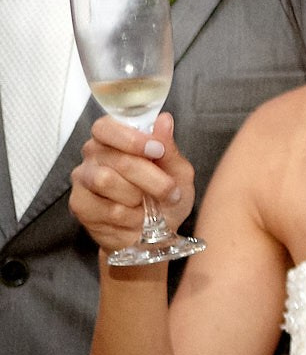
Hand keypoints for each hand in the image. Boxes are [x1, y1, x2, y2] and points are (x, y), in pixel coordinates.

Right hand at [70, 113, 192, 254]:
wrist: (154, 235)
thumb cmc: (165, 197)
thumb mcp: (177, 172)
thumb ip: (169, 148)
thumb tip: (164, 120)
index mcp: (115, 138)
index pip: (107, 127)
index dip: (132, 139)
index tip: (157, 150)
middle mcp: (94, 155)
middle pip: (117, 158)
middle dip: (151, 178)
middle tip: (170, 191)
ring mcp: (83, 179)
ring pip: (106, 181)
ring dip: (138, 197)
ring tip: (148, 205)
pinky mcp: (79, 204)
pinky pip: (107, 208)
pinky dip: (130, 216)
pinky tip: (135, 218)